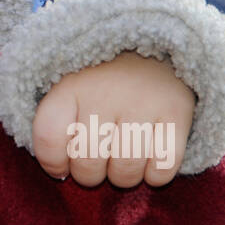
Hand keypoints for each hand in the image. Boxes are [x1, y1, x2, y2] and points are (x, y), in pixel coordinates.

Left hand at [31, 51, 195, 187]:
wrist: (152, 46)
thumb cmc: (102, 82)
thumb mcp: (68, 88)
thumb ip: (55, 125)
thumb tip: (58, 171)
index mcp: (71, 86)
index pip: (48, 136)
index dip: (52, 162)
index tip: (61, 166)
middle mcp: (104, 93)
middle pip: (88, 162)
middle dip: (90, 175)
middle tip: (97, 164)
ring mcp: (142, 102)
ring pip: (125, 169)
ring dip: (123, 177)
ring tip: (122, 163)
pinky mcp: (176, 112)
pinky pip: (163, 166)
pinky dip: (156, 175)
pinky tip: (150, 162)